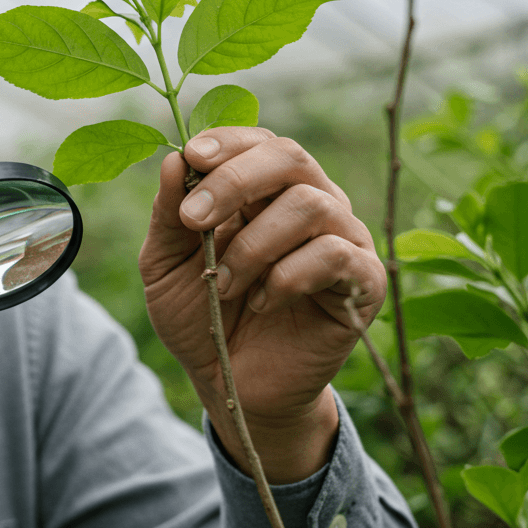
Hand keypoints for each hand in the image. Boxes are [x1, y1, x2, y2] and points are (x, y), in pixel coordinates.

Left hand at [140, 127, 385, 482]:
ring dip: (253, 245)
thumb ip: (169, 215)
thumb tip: (174, 158)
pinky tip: (261, 302)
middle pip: (290, 157)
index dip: (227, 141)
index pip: (258, 142)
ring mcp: (342, 240)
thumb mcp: (165, 267)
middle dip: (235, 181)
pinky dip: (286, 276)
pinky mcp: (363, 282)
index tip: (191, 157)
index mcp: (264, 192)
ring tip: (222, 285)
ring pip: (310, 205)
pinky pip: (334, 255)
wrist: (232, 386)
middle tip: (194, 219)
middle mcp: (310, 204)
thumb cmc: (202, 317)